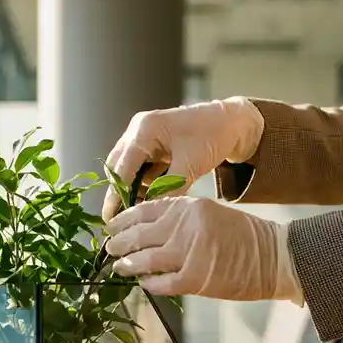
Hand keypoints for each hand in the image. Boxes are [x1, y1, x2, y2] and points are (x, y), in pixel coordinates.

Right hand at [101, 96, 263, 221]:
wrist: (233, 122)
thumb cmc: (213, 135)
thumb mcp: (190, 165)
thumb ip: (168, 190)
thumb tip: (150, 215)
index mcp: (144, 129)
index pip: (120, 168)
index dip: (114, 196)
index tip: (110, 220)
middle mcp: (138, 131)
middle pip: (117, 168)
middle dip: (120, 193)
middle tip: (123, 220)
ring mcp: (143, 137)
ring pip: (127, 169)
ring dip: (133, 189)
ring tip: (141, 211)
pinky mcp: (152, 146)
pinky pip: (141, 169)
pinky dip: (145, 184)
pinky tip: (152, 198)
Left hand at [105, 196, 303, 303]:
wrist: (275, 257)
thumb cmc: (244, 238)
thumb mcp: (211, 215)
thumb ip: (181, 220)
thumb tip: (147, 232)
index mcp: (190, 207)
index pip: (146, 209)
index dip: (124, 219)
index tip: (111, 226)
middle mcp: (187, 226)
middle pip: (140, 234)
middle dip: (119, 243)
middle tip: (109, 249)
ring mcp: (190, 253)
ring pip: (145, 260)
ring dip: (128, 265)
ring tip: (119, 267)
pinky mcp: (195, 279)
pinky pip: (161, 283)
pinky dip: (149, 284)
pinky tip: (144, 283)